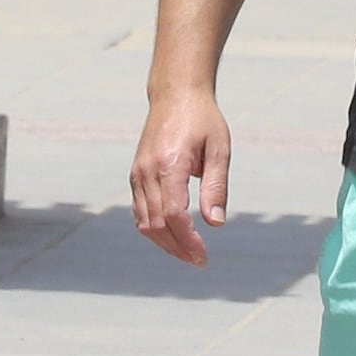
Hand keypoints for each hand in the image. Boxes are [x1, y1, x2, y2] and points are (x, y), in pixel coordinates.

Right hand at [128, 82, 231, 265]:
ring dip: (165, 243)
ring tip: (189, 253)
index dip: (187, 240)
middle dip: (178, 248)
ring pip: (144, 223)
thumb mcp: (219, 149)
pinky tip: (174, 236)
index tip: (204, 255)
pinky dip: (154, 229)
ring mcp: (137, 173)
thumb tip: (215, 224)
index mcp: (169, 163)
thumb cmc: (202, 120)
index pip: (173, 214)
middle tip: (200, 260)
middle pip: (156, 225)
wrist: (175, 94)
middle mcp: (147, 171)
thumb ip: (217, 186)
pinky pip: (139, 211)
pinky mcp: (136, 175)